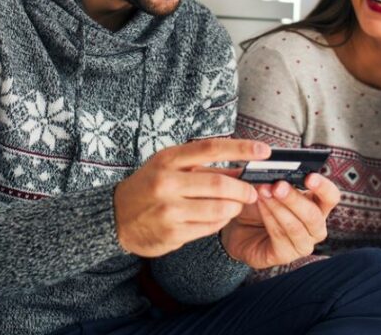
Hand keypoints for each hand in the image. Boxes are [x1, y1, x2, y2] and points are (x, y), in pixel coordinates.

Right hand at [113, 139, 266, 257]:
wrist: (116, 216)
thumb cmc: (149, 186)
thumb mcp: (170, 167)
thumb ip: (203, 166)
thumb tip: (242, 166)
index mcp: (168, 159)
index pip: (211, 148)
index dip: (241, 148)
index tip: (264, 150)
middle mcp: (167, 182)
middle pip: (219, 183)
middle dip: (243, 189)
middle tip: (252, 192)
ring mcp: (168, 209)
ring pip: (218, 209)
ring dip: (234, 208)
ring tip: (236, 206)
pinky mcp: (172, 233)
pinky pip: (209, 228)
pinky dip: (221, 222)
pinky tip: (219, 217)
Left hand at [219, 173, 340, 268]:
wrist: (238, 227)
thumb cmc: (259, 204)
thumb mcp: (268, 187)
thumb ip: (277, 178)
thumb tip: (274, 165)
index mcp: (317, 206)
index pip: (331, 197)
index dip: (323, 187)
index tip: (309, 177)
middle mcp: (315, 227)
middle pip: (314, 214)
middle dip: (294, 199)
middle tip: (278, 185)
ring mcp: (303, 244)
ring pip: (296, 226)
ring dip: (278, 208)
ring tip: (263, 192)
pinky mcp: (286, 256)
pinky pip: (280, 237)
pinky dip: (269, 218)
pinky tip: (260, 205)